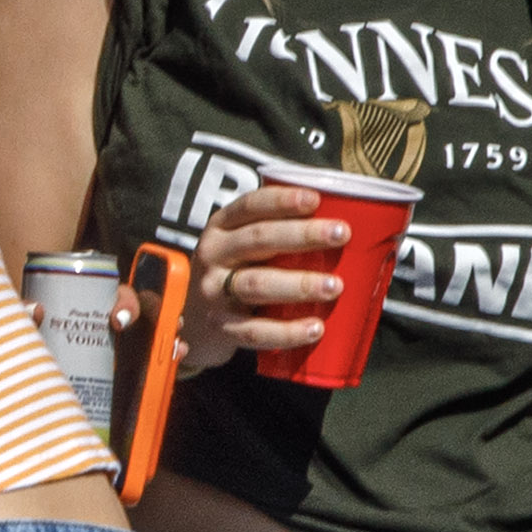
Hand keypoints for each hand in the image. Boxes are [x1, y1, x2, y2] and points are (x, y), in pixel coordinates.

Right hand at [175, 184, 349, 374]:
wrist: (189, 322)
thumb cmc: (233, 274)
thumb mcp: (240, 247)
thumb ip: (275, 235)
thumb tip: (342, 223)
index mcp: (221, 227)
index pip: (250, 206)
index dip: (282, 200)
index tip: (315, 199)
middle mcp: (213, 254)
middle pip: (258, 240)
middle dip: (303, 235)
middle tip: (341, 234)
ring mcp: (213, 292)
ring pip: (257, 284)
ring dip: (299, 283)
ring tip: (335, 285)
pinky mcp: (221, 327)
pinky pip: (255, 331)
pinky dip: (287, 331)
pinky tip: (315, 328)